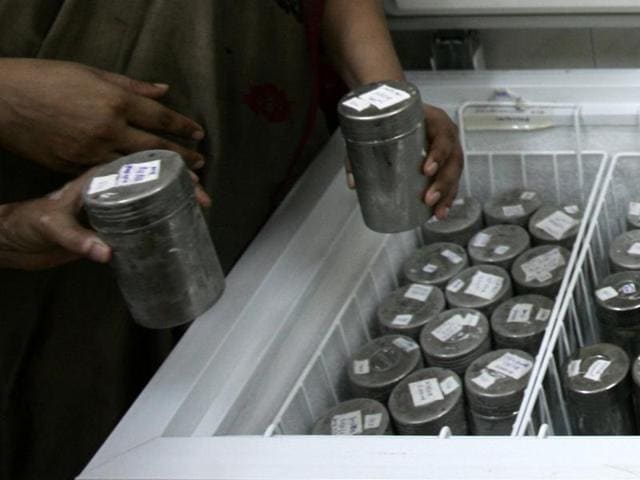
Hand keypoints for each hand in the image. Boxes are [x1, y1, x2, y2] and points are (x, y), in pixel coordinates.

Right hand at [0, 58, 204, 173]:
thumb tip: (163, 90)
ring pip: (136, 169)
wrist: (1, 100)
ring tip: (184, 186)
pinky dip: (131, 184)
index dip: (182, 127)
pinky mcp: (74, 167)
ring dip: (162, 179)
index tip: (199, 135)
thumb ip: (131, 85)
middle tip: (201, 169)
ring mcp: (91, 151)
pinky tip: (146, 190)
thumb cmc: (45, 79)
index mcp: (114, 101)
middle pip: (155, 148)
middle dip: (183, 159)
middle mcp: (108, 128)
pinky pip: (110, 178)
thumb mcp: (90, 73)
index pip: (160, 117)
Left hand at [0, 169, 210, 270]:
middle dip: (179, 184)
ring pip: (147, 191)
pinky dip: (159, 212)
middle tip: (204, 196)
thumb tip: (108, 253)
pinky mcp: (108, 220)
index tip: (192, 180)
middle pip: (149, 178)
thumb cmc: (30, 227)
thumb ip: (78, 240)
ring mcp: (109, 203)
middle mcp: (107, 187)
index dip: (166, 171)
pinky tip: (176, 217)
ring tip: (199, 201)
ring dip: (173, 194)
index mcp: (95, 179)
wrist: (15, 239)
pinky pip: (139, 212)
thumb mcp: (52, 229)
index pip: (137, 168)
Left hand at [343, 104, 462, 219]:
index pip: (442, 135)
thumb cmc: (391, 114)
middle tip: (428, 199)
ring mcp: (448, 148)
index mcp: (433, 119)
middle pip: (453, 159)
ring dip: (447, 194)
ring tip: (437, 211)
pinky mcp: (445, 162)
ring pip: (455, 173)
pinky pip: (452, 180)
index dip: (438, 154)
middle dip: (443, 182)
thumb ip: (361, 149)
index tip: (427, 170)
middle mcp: (445, 133)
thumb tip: (354, 182)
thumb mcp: (376, 125)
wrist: (396, 106)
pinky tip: (440, 212)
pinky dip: (447, 197)